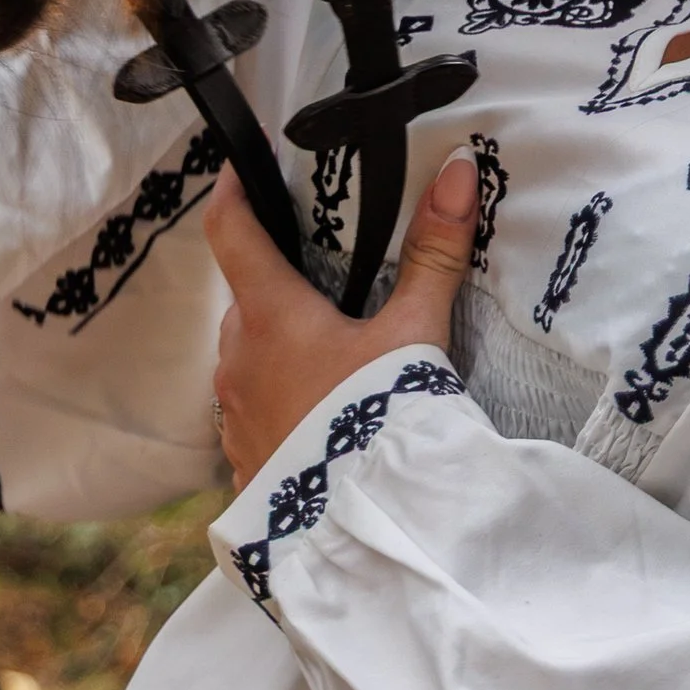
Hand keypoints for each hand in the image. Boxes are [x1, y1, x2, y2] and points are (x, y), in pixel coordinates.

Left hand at [208, 150, 481, 491]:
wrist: (363, 528)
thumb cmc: (380, 419)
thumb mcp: (415, 334)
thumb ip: (434, 252)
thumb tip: (458, 169)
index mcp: (270, 316)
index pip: (231, 232)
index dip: (233, 189)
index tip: (242, 162)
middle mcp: (237, 360)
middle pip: (244, 298)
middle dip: (274, 279)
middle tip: (318, 269)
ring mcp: (234, 414)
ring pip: (246, 355)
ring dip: (275, 341)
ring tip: (328, 346)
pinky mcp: (244, 459)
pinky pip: (251, 408)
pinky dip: (277, 393)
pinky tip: (318, 408)